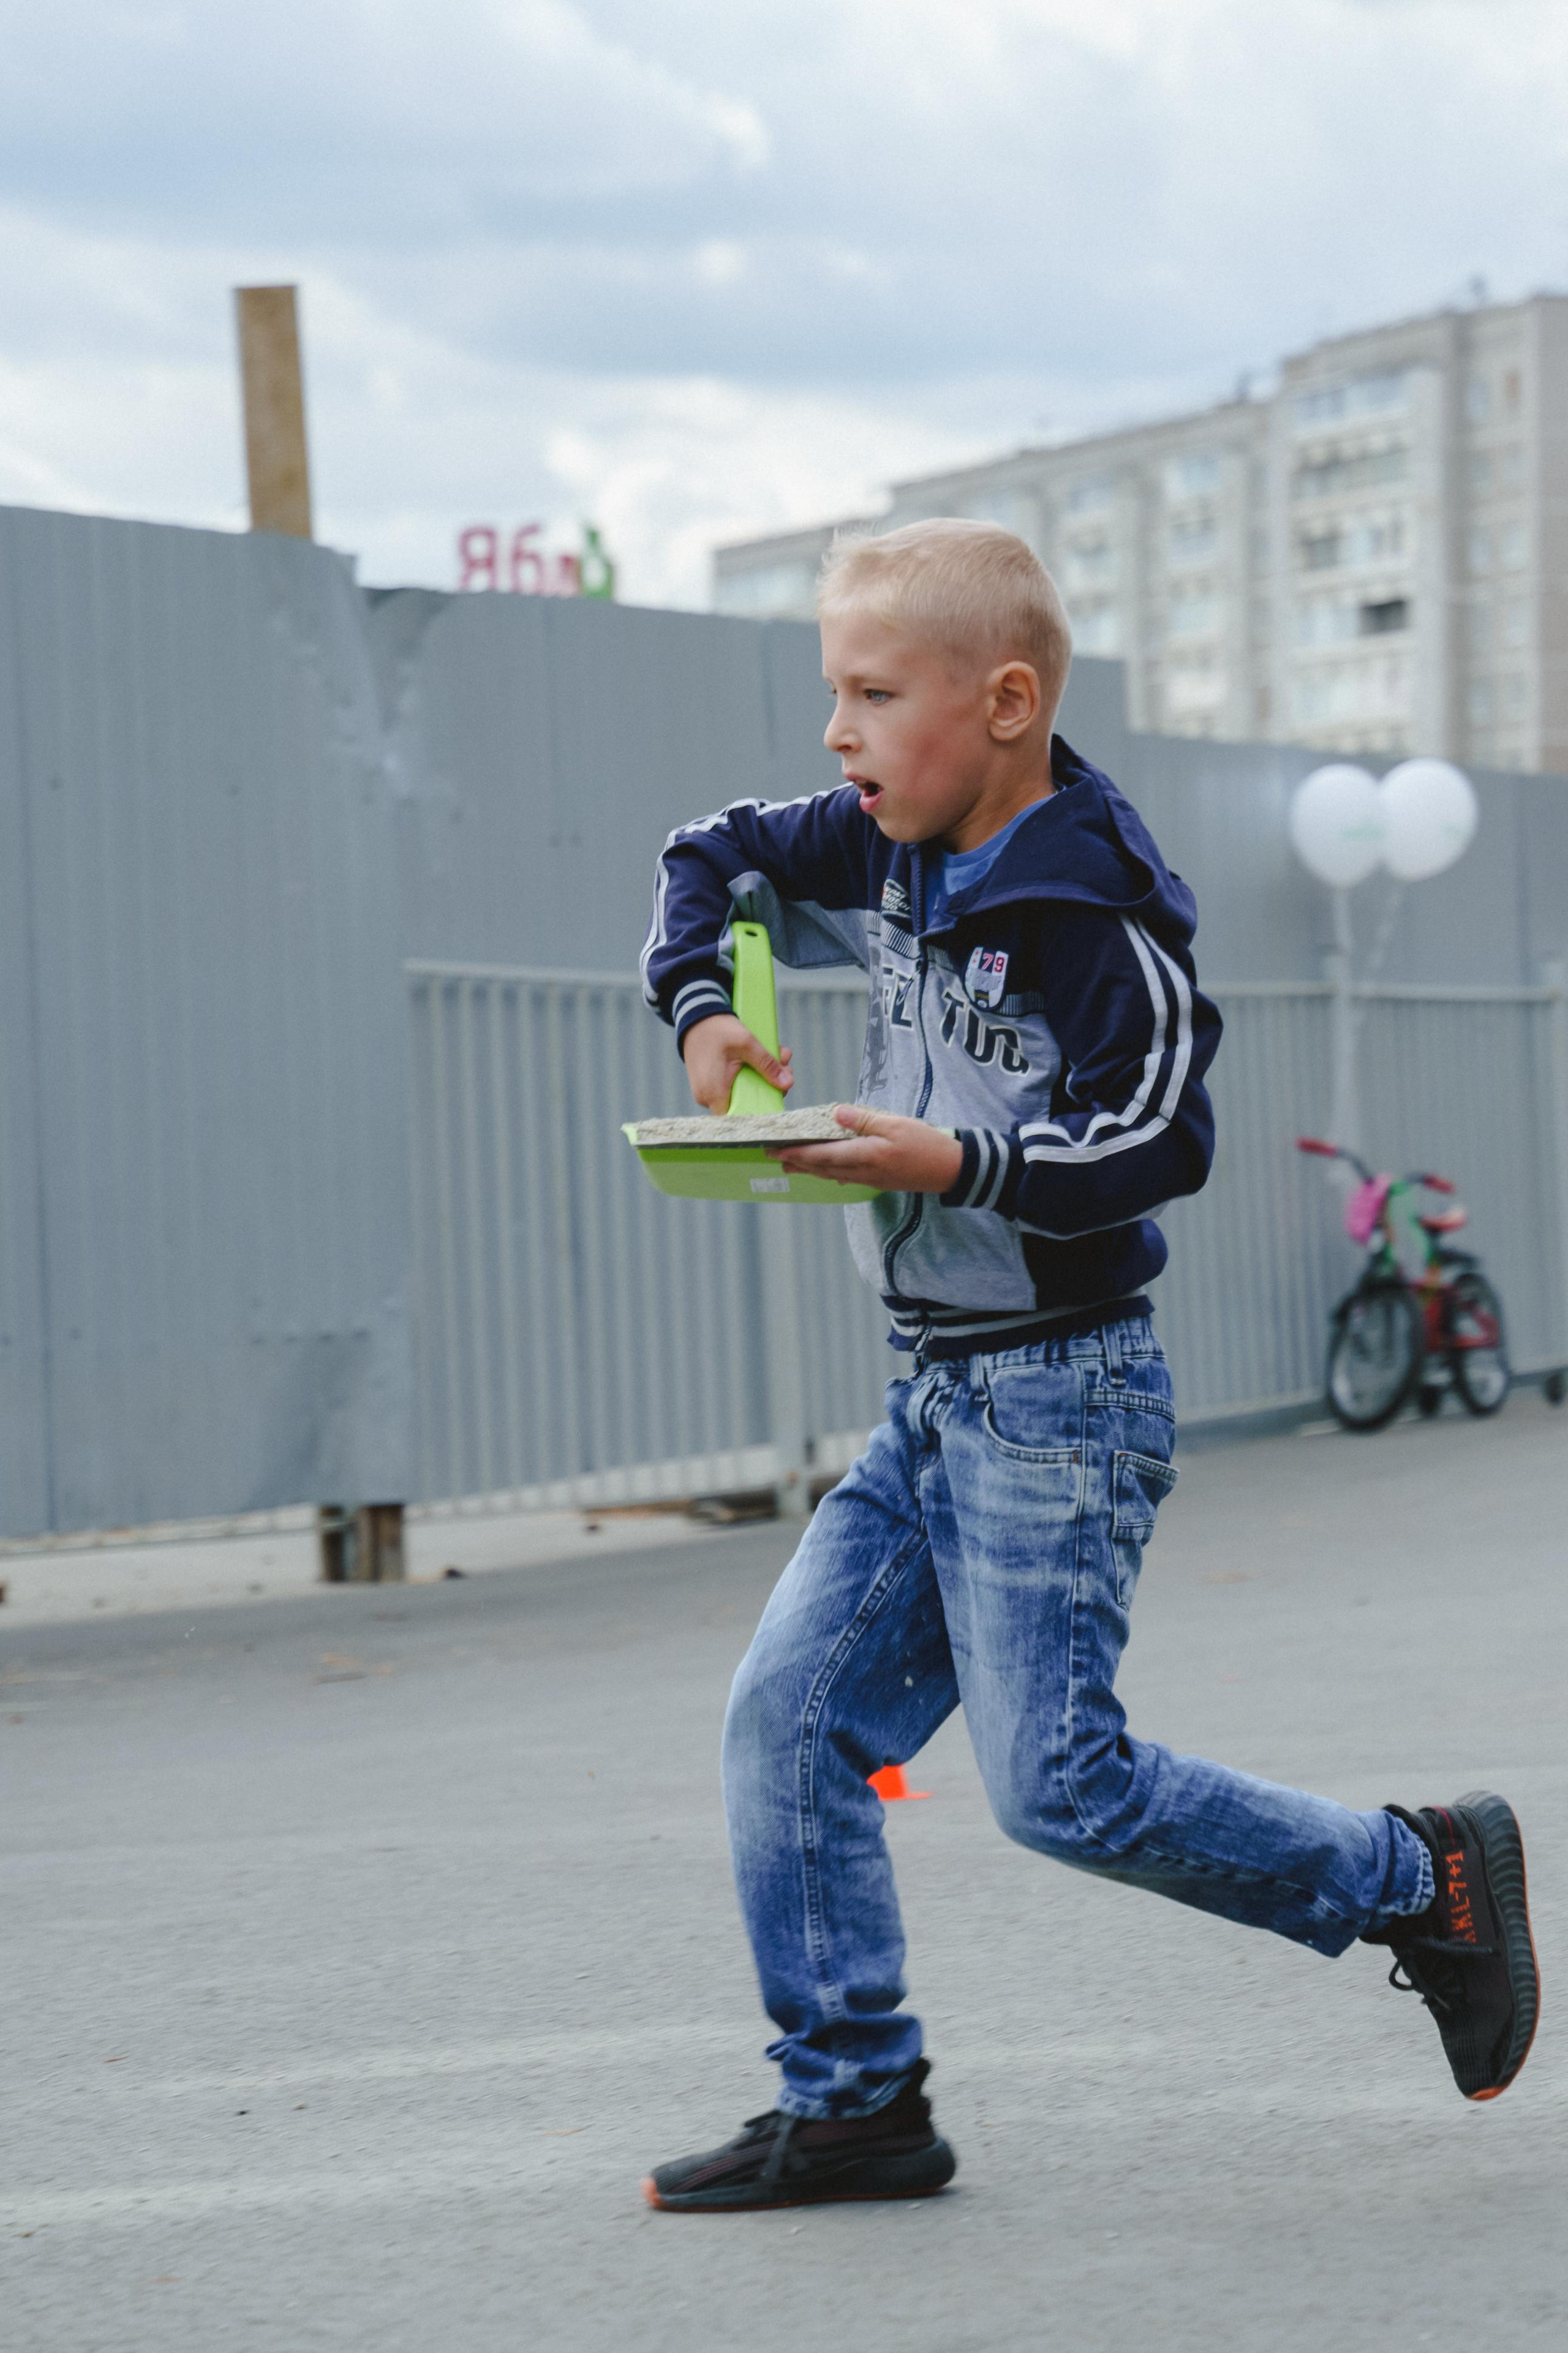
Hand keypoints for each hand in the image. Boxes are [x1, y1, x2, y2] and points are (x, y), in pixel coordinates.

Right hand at [682, 1013, 793, 1112]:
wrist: (695, 1017)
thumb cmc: (717, 1029)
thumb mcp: (747, 1043)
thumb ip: (767, 1065)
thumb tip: (787, 1083)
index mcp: (713, 1092)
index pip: (740, 1116)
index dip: (762, 1109)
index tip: (778, 1093)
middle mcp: (707, 1097)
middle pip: (745, 1104)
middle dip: (769, 1086)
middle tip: (784, 1067)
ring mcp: (707, 1091)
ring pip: (742, 1093)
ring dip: (761, 1077)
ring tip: (777, 1058)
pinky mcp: (711, 1084)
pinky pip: (734, 1086)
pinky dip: (749, 1074)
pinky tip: (761, 1059)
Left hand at [770, 1103, 962, 1192]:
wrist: (952, 1170)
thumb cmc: (927, 1144)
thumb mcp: (896, 1125)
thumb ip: (865, 1121)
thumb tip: (836, 1114)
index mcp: (865, 1156)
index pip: (821, 1156)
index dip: (795, 1153)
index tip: (775, 1148)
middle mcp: (863, 1171)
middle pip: (821, 1168)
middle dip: (796, 1162)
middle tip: (773, 1156)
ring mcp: (871, 1178)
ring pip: (832, 1174)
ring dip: (809, 1169)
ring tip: (791, 1165)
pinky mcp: (879, 1180)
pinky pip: (846, 1177)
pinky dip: (830, 1172)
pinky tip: (828, 1172)